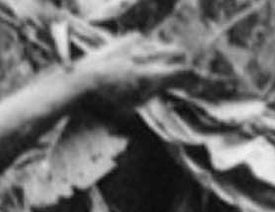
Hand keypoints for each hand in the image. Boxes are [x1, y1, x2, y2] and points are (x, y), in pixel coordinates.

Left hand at [73, 34, 189, 108]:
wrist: (76, 84)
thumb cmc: (104, 105)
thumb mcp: (133, 109)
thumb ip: (152, 94)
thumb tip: (168, 86)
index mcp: (149, 77)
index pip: (182, 72)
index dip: (193, 78)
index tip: (198, 83)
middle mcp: (142, 57)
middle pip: (176, 52)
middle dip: (182, 62)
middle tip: (184, 73)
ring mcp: (130, 46)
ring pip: (159, 45)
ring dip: (165, 54)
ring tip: (164, 66)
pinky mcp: (119, 41)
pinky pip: (140, 40)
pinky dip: (145, 47)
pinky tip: (142, 55)